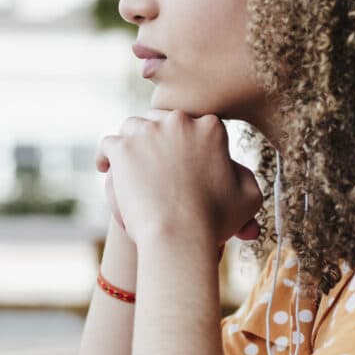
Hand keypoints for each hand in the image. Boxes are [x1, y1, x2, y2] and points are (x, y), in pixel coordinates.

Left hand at [96, 110, 263, 249]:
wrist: (181, 235)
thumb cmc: (216, 221)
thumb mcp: (248, 197)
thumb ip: (243, 176)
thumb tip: (232, 167)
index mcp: (210, 128)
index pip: (192, 122)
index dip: (184, 138)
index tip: (177, 155)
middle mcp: (179, 121)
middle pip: (161, 119)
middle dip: (156, 135)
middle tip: (150, 157)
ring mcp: (148, 132)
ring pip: (133, 127)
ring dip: (131, 142)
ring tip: (128, 162)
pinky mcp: (123, 148)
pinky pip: (109, 144)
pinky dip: (106, 156)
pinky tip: (106, 168)